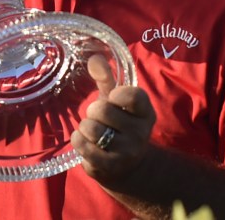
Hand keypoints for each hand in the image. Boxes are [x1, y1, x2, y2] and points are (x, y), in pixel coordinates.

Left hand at [71, 55, 156, 186]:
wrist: (128, 167)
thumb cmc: (119, 125)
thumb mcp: (117, 102)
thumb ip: (106, 78)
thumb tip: (94, 57)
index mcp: (146, 113)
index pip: (134, 96)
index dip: (118, 94)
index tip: (113, 97)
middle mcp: (140, 133)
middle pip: (102, 110)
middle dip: (93, 110)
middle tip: (99, 117)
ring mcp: (126, 152)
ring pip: (90, 128)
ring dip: (85, 127)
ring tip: (93, 131)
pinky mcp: (110, 167)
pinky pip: (82, 145)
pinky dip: (78, 140)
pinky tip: (87, 143)